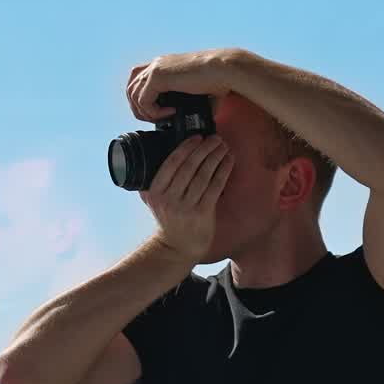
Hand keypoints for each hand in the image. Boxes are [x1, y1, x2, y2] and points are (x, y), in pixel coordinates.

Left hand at [126, 48, 245, 121]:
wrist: (225, 70)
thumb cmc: (219, 80)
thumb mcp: (198, 92)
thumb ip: (191, 103)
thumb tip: (202, 120)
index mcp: (164, 66)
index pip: (138, 81)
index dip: (141, 100)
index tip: (156, 113)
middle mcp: (157, 64)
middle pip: (130, 88)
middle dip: (138, 108)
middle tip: (155, 120)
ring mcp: (156, 68)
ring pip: (134, 95)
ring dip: (146, 112)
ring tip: (164, 117)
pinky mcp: (158, 76)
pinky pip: (144, 100)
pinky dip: (154, 111)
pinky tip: (171, 112)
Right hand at [140, 135, 233, 263]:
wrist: (177, 246)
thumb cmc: (169, 217)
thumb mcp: (154, 200)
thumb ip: (157, 180)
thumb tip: (168, 152)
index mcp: (155, 192)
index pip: (171, 164)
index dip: (186, 148)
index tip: (197, 137)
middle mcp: (169, 199)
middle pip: (189, 167)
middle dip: (204, 149)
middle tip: (215, 138)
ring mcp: (186, 207)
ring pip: (204, 175)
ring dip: (216, 157)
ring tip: (223, 146)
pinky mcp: (202, 213)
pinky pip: (215, 186)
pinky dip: (223, 171)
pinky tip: (229, 160)